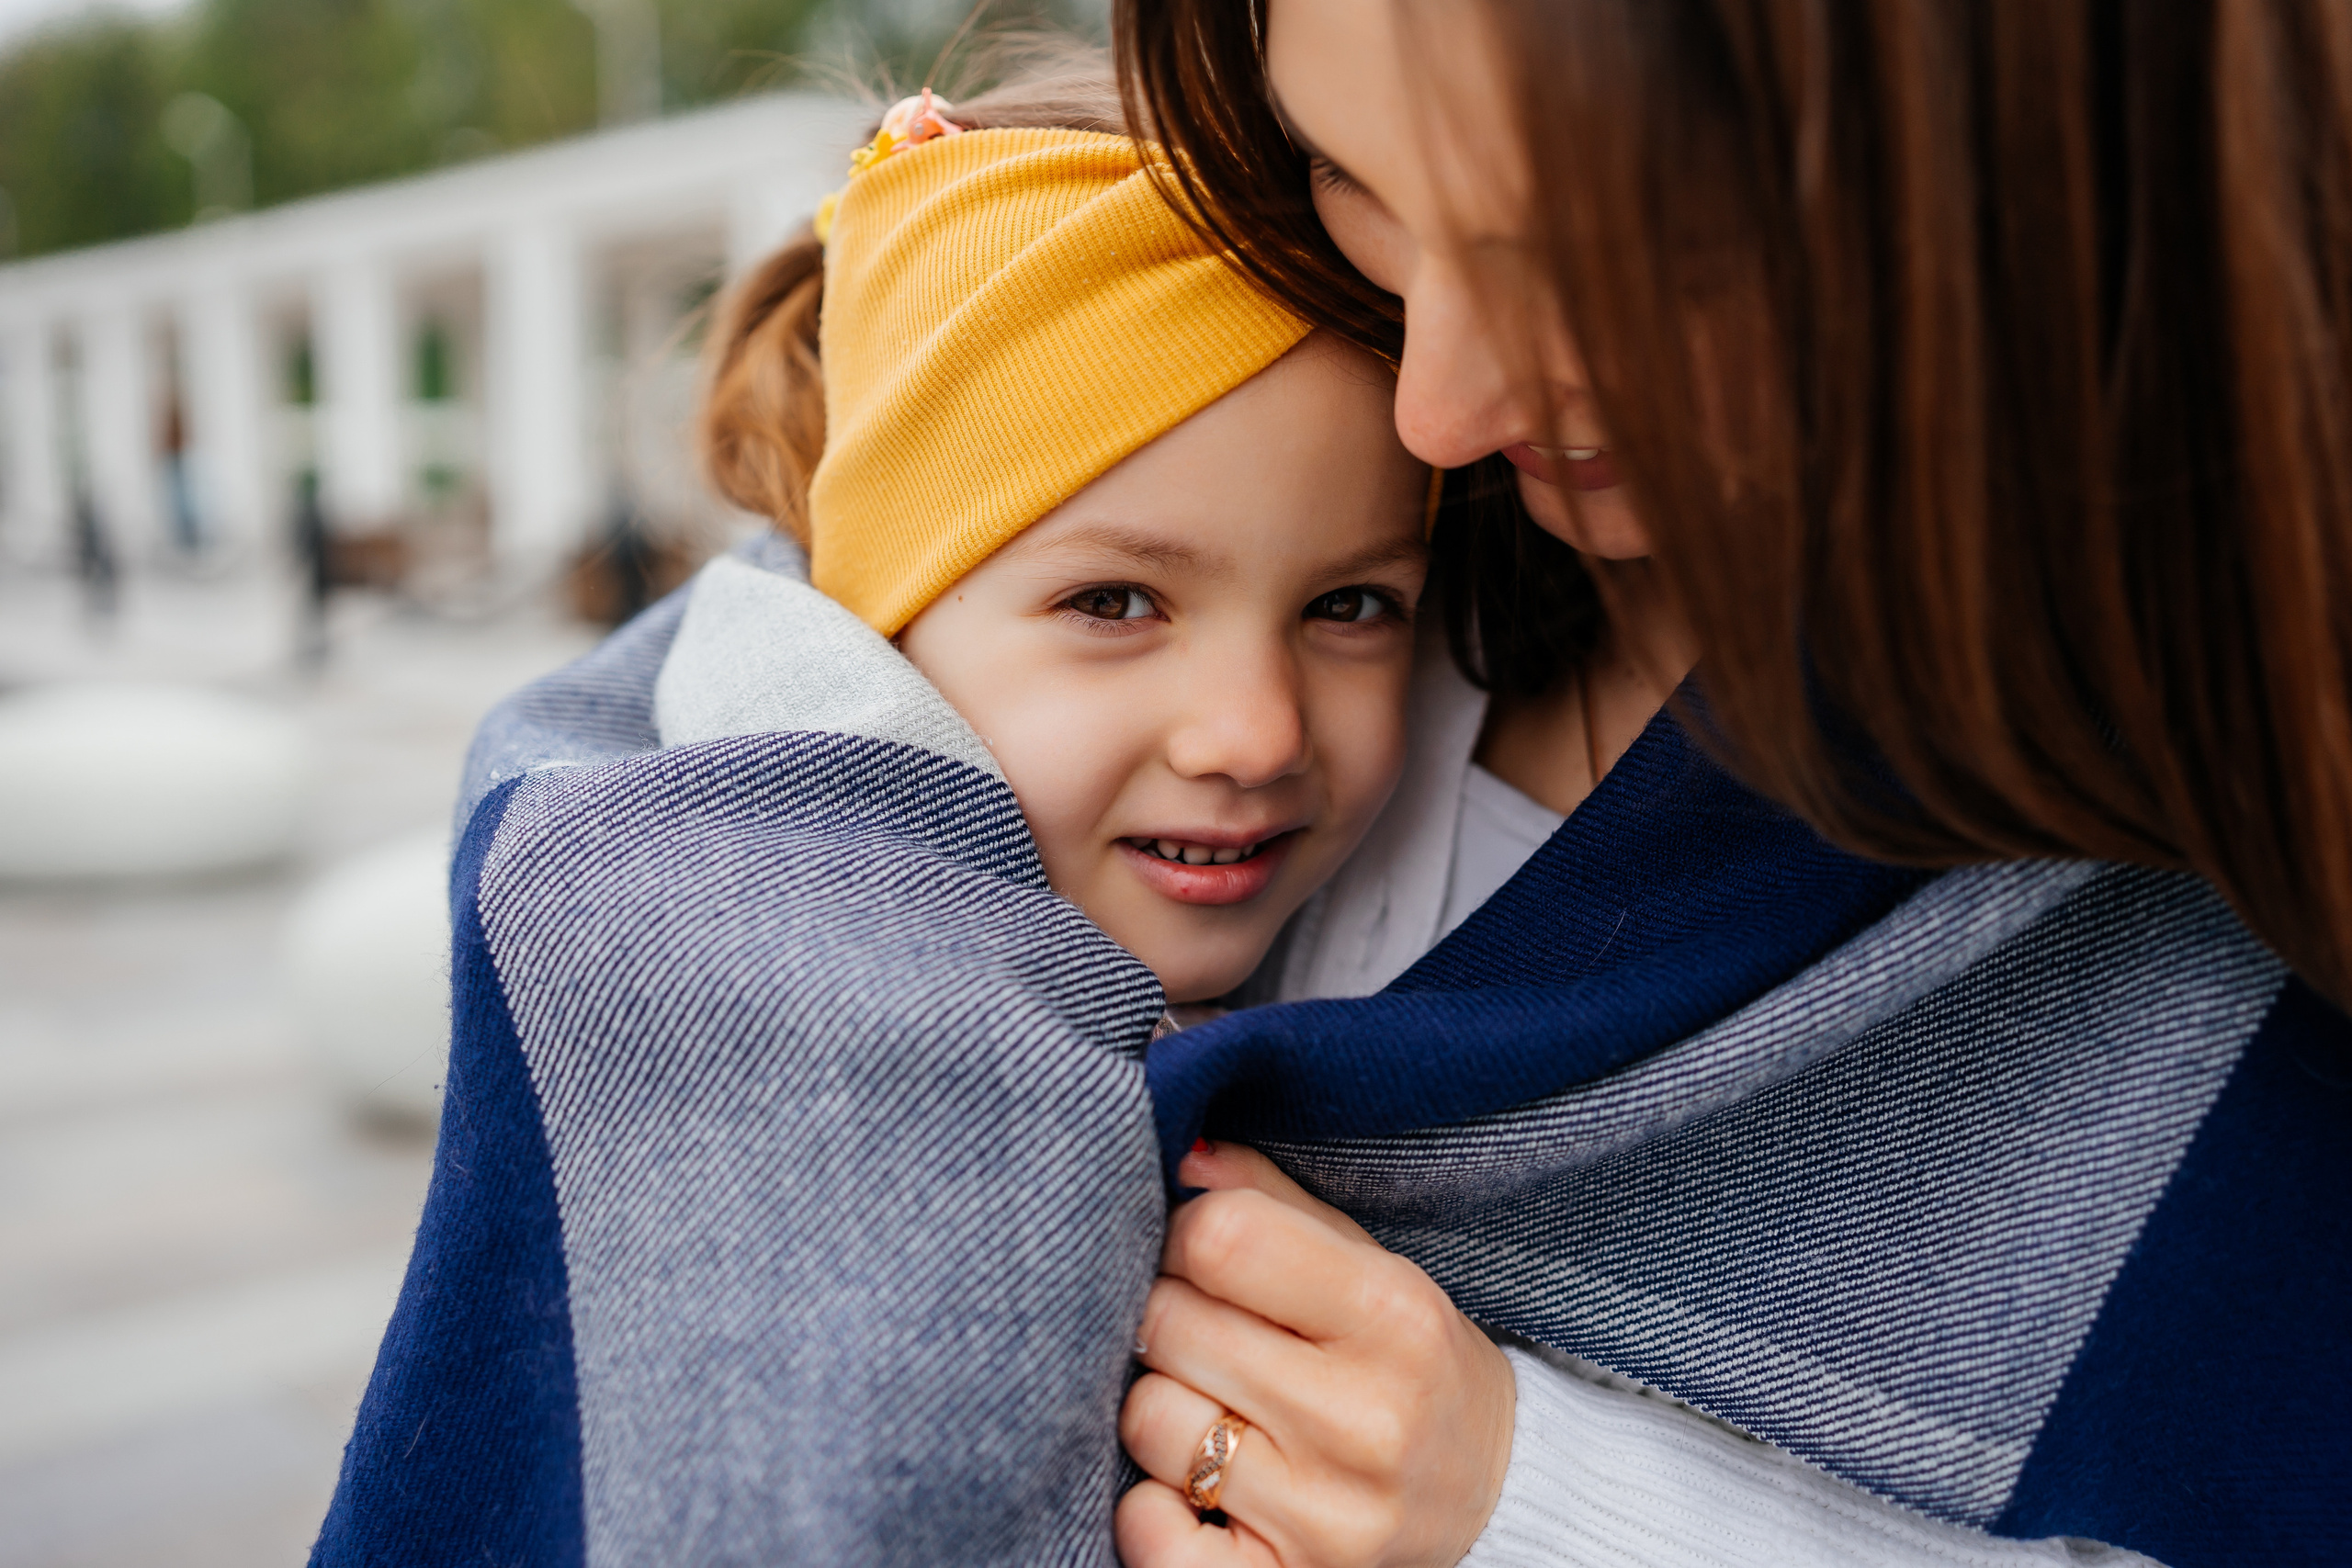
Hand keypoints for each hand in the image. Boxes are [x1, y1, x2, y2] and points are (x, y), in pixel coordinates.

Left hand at [1117, 1141, 1514, 1567]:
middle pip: (1172, 1325)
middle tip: (1209, 1333)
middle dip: (1171, 1317)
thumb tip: (1183, 1152)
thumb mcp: (1370, 1266)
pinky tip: (1194, 1490)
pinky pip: (1153, 1537)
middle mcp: (1365, 1417)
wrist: (1495, 1497)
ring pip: (1151, 1422)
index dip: (1188, 1236)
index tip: (1207, 1255)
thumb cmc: (1409, 1362)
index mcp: (1392, 1314)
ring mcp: (1328, 1514)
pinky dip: (1150, 1511)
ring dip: (1163, 1407)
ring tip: (1218, 1407)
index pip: (1220, 1238)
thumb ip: (1272, 1201)